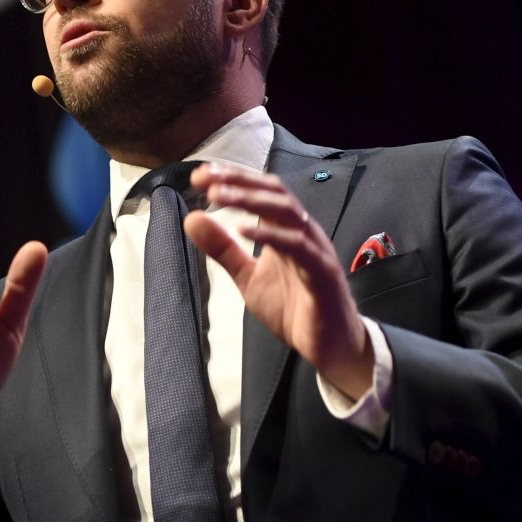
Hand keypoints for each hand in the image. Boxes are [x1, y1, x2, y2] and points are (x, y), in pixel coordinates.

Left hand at [184, 164, 372, 398]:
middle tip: (205, 178)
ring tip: (218, 196)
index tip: (199, 175)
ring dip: (250, 199)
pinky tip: (242, 231)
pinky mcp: (321, 272)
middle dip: (238, 180)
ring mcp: (314, 249)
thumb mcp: (247, 277)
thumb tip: (193, 219)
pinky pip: (297, 246)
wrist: (328, 345)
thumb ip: (223, 250)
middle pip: (273, 191)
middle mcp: (302, 230)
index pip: (261, 190)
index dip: (232, 178)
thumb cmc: (293, 307)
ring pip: (285, 211)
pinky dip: (270, 235)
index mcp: (285, 228)